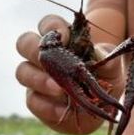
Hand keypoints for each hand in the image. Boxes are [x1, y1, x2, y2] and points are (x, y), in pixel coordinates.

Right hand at [15, 14, 123, 133]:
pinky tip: (63, 111)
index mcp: (61, 39)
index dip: (51, 27)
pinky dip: (47, 106)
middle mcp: (43, 55)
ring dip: (39, 80)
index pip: (47, 23)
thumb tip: (99, 53)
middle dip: (34, 51)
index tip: (64, 37)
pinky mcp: (35, 100)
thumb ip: (106, 57)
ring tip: (59, 90)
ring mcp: (35, 77)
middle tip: (51, 63)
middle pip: (24, 43)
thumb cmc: (103, 78)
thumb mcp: (111, 67)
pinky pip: (32, 100)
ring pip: (22, 72)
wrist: (100, 109)